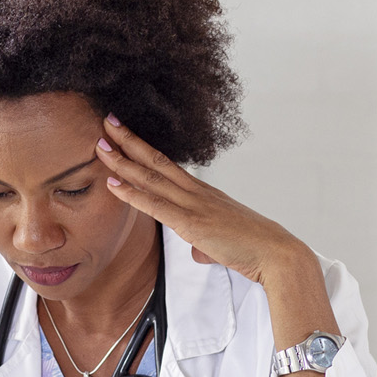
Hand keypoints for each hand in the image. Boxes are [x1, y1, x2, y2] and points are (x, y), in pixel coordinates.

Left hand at [94, 116, 308, 285]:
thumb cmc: (254, 248)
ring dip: (123, 161)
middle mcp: (197, 193)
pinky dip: (131, 193)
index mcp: (205, 194)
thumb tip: (199, 250)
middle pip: (156, 161)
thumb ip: (206, 244)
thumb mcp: (224, 243)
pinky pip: (155, 205)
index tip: (126, 135)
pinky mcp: (192, 223)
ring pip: (151, 177)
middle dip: (129, 141)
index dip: (146, 150)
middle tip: (106, 123)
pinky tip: (113, 184)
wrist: (276, 254)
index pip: (169, 167)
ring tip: (100, 146)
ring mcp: (194, 205)